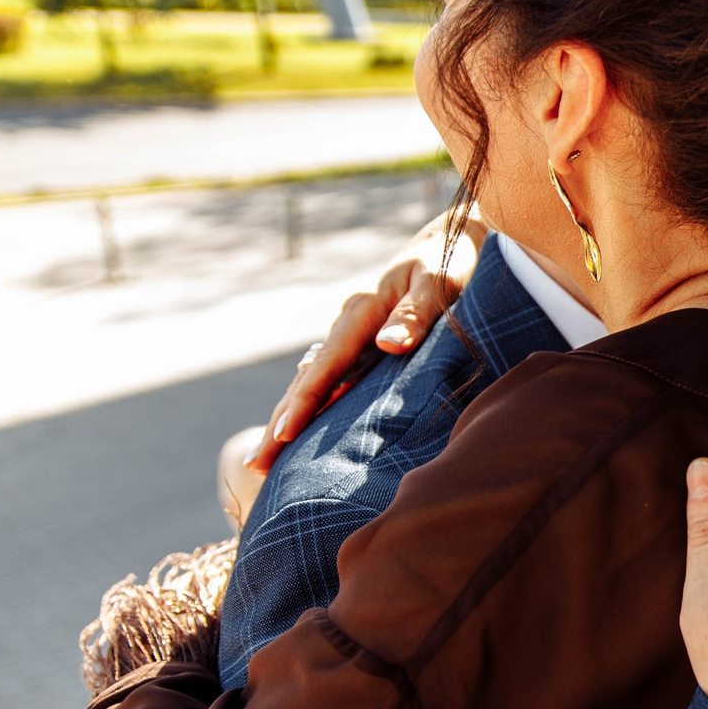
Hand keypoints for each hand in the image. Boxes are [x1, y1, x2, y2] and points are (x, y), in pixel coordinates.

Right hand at [250, 206, 484, 473]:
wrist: (450, 244)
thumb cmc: (450, 263)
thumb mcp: (439, 282)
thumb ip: (416, 313)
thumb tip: (389, 344)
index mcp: (361, 311)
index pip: (327, 365)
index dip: (305, 402)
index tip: (283, 435)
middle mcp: (348, 326)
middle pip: (308, 379)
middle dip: (282, 422)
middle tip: (257, 465)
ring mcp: (351, 337)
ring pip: (312, 382)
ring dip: (289, 418)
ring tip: (267, 460)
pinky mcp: (361, 347)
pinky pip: (329, 380)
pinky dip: (311, 405)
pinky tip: (302, 433)